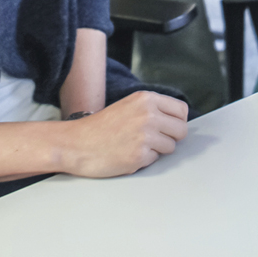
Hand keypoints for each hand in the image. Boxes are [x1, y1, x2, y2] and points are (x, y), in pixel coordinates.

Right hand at [59, 91, 188, 177]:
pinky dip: (144, 160)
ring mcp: (145, 135)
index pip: (181, 110)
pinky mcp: (139, 156)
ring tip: (137, 145)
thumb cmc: (101, 126)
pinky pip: (155, 160)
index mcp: (146, 98)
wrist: (76, 143)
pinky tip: (128, 154)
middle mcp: (148, 114)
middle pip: (181, 130)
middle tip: (154, 140)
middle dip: (171, 137)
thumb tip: (177, 120)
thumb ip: (152, 108)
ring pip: (171, 147)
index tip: (169, 127)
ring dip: (158, 150)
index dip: (177, 121)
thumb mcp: (129, 105)